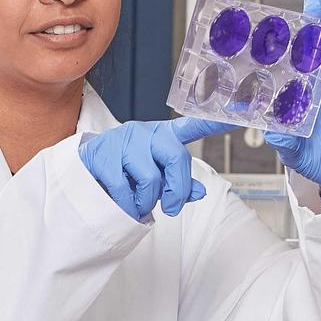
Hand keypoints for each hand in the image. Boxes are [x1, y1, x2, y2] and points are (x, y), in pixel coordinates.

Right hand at [79, 118, 232, 221]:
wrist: (81, 169)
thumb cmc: (124, 171)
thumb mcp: (153, 175)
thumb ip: (177, 183)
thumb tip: (198, 192)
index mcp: (162, 136)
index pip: (192, 126)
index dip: (215, 121)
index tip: (240, 114)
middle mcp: (145, 133)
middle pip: (176, 157)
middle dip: (176, 188)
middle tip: (171, 206)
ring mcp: (123, 142)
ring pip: (150, 178)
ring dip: (146, 201)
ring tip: (138, 202)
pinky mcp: (103, 156)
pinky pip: (124, 189)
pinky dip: (127, 205)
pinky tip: (122, 202)